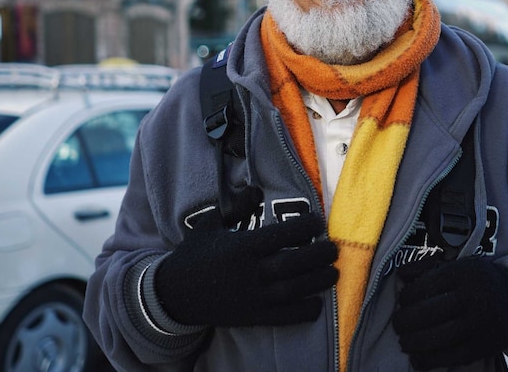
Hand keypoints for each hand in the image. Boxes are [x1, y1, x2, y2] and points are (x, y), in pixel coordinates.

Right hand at [154, 208, 337, 327]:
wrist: (172, 295)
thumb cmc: (193, 255)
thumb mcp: (210, 225)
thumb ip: (236, 207)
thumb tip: (256, 189)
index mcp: (241, 247)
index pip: (281, 234)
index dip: (305, 227)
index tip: (318, 221)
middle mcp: (250, 272)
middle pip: (294, 263)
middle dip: (319, 255)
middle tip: (334, 248)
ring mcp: (252, 296)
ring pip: (294, 290)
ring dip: (318, 281)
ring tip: (333, 272)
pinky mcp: (252, 316)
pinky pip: (284, 317)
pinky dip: (304, 312)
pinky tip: (317, 304)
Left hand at [393, 256, 507, 369]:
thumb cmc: (478, 281)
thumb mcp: (458, 266)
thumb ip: (426, 268)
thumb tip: (400, 275)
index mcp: (463, 272)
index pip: (425, 287)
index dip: (407, 298)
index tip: (401, 303)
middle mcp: (472, 296)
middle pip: (428, 313)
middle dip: (405, 322)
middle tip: (398, 325)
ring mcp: (480, 322)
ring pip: (438, 337)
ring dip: (414, 343)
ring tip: (404, 343)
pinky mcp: (485, 345)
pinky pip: (452, 356)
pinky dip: (430, 360)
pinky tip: (418, 359)